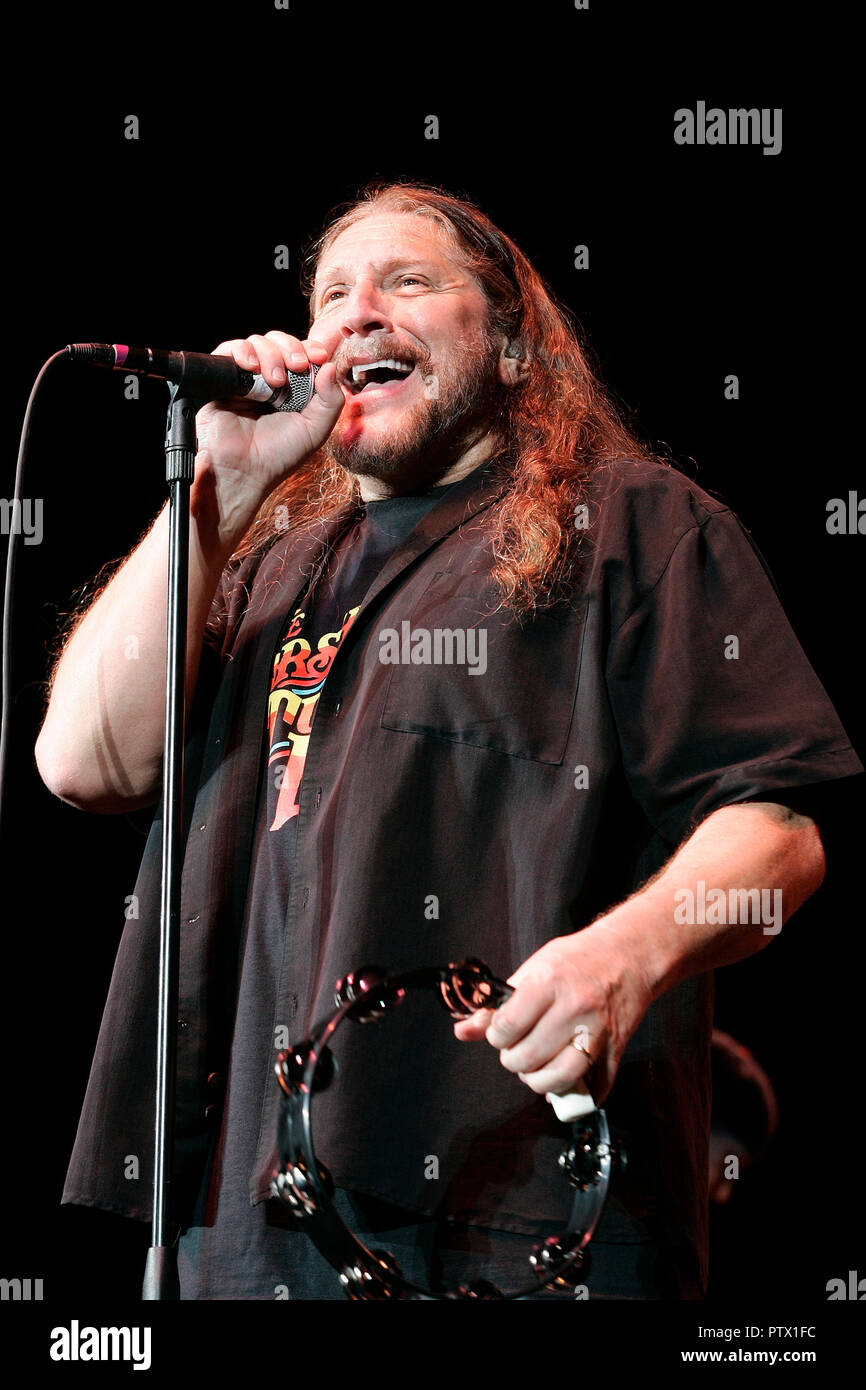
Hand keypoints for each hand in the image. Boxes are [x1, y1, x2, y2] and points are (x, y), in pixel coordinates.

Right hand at [193, 330, 344, 535]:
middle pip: (279, 342)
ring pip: (256, 342)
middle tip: (297, 366)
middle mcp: (268, 380)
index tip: (318, 356)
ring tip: (274, 380)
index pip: (301, 353)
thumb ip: (330, 400)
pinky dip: (242, 351)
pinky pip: (229, 350)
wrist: (244, 471)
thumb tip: (331, 365)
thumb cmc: (278, 455)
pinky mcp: (221, 379)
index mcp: (292, 388)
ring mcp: (245, 378)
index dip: (310, 348)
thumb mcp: (315, 430)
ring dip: (269, 354)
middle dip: (290, 348)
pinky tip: (251, 366)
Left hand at [453, 922, 654, 1105]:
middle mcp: (574, 1007)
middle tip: (516, 1050)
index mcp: (549, 982)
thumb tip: (462, 1031)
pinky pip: (592, 1086)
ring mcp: (598, 1030)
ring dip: (538, 1081)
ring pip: (558, 1078)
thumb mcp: (534, 969)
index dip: (496, 1036)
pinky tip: (563, 1080)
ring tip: (535, 1069)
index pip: (507, 1026)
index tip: (500, 1033)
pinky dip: (575, 1092)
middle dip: (512, 1060)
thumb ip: (498, 1004)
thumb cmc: (577, 959)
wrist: (630, 955)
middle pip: (528, 1056)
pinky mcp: (616, 1048)